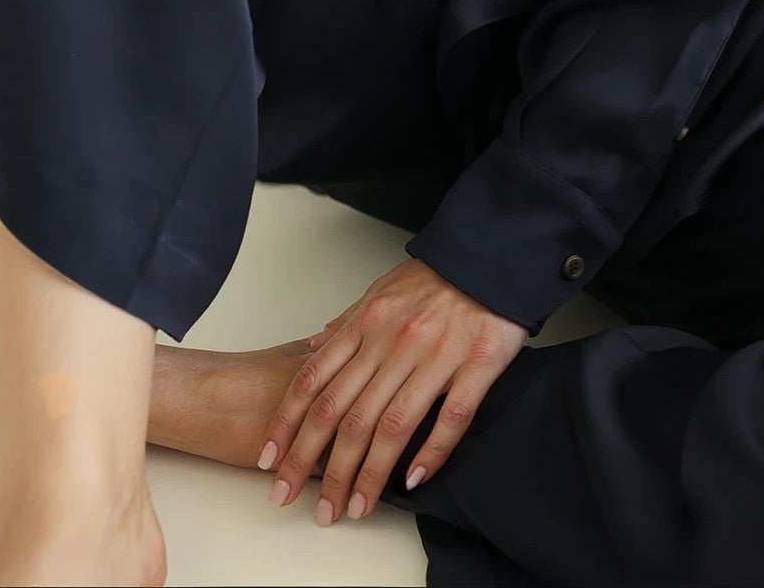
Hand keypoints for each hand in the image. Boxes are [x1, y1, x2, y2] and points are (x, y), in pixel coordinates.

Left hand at [257, 259, 528, 526]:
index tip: (270, 462)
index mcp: (369, 322)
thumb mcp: (383, 288)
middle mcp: (396, 342)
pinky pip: (451, 418)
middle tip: (293, 500)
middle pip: (344, 413)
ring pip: (391, 426)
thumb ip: (349, 322)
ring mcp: (437, 355)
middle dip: (312, 464)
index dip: (288, 425)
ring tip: (350, 509)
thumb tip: (314, 348)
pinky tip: (411, 482)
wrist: (493, 254)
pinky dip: (430, 454)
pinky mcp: (478, 365)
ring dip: (365, 474)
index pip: (315, 381)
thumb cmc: (439, 275)